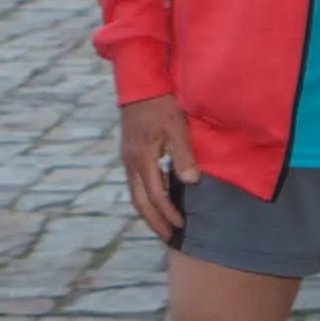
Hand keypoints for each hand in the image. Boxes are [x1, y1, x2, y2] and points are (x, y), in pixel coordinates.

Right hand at [117, 95, 195, 244]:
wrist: (140, 84)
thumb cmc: (161, 104)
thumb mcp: (177, 127)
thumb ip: (183, 155)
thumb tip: (191, 181)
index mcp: (142, 159)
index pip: (156, 195)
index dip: (169, 213)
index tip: (182, 226)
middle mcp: (130, 163)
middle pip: (140, 201)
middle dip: (154, 221)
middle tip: (169, 237)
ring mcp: (128, 158)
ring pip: (135, 194)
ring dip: (148, 212)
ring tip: (161, 224)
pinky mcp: (130, 153)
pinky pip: (135, 183)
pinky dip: (146, 197)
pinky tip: (157, 199)